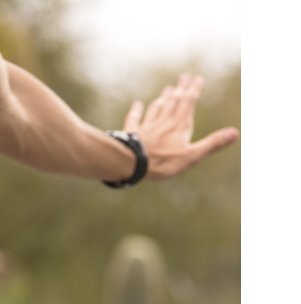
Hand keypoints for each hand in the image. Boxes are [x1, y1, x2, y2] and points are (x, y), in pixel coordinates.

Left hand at [123, 73, 238, 179]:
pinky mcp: (133, 132)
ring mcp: (147, 126)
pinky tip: (137, 104)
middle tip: (184, 76)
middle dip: (180, 88)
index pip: (189, 102)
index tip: (197, 78)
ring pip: (157, 108)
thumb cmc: (163, 162)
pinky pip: (135, 118)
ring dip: (163, 98)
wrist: (132, 163)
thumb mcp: (192, 156)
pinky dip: (137, 110)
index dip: (194, 89)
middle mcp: (164, 122)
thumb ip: (212, 144)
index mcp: (180, 126)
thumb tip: (235, 133)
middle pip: (173, 101)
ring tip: (167, 89)